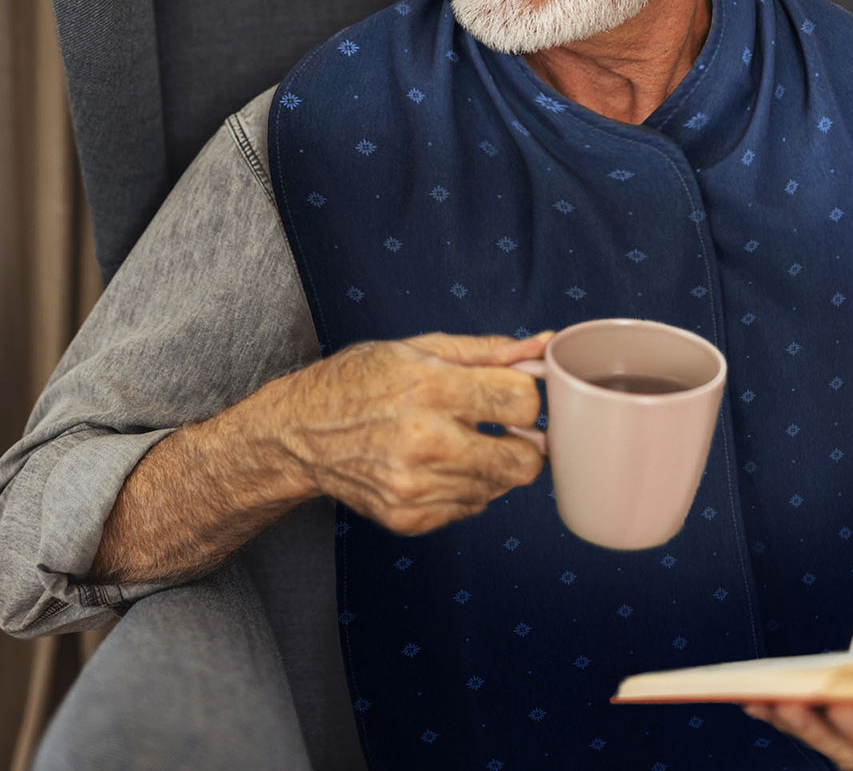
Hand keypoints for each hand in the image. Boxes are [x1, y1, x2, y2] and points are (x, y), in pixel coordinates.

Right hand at [274, 331, 548, 534]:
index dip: (527, 398)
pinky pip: (471, 507)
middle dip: (524, 443)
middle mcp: (425, 442)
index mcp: (432, 388)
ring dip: (492, 465)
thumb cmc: (359, 380)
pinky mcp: (408, 518)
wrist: (298, 433)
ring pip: (500, 487)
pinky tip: (439, 464)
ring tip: (459, 440)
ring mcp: (416, 487)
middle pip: (524, 461)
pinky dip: (467, 487)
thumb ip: (488, 350)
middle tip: (502, 428)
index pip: (523, 403)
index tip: (511, 395)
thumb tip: (543, 346)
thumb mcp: (421, 346)